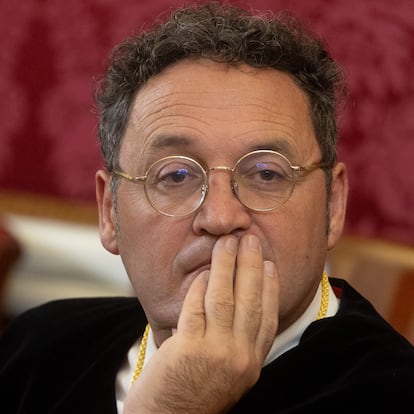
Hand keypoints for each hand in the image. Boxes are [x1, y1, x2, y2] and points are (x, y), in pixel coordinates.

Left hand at [124, 234, 278, 413]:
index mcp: (252, 363)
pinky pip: (197, 308)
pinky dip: (200, 287)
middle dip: (251, 266)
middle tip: (251, 241)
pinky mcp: (188, 348)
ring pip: (225, 298)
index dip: (270, 287)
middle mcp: (239, 357)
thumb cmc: (195, 395)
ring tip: (228, 243)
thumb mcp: (228, 375)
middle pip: (250, 301)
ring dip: (226, 266)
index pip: (268, 317)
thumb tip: (237, 304)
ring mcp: (215, 353)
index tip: (269, 265)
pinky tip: (202, 273)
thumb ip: (237, 344)